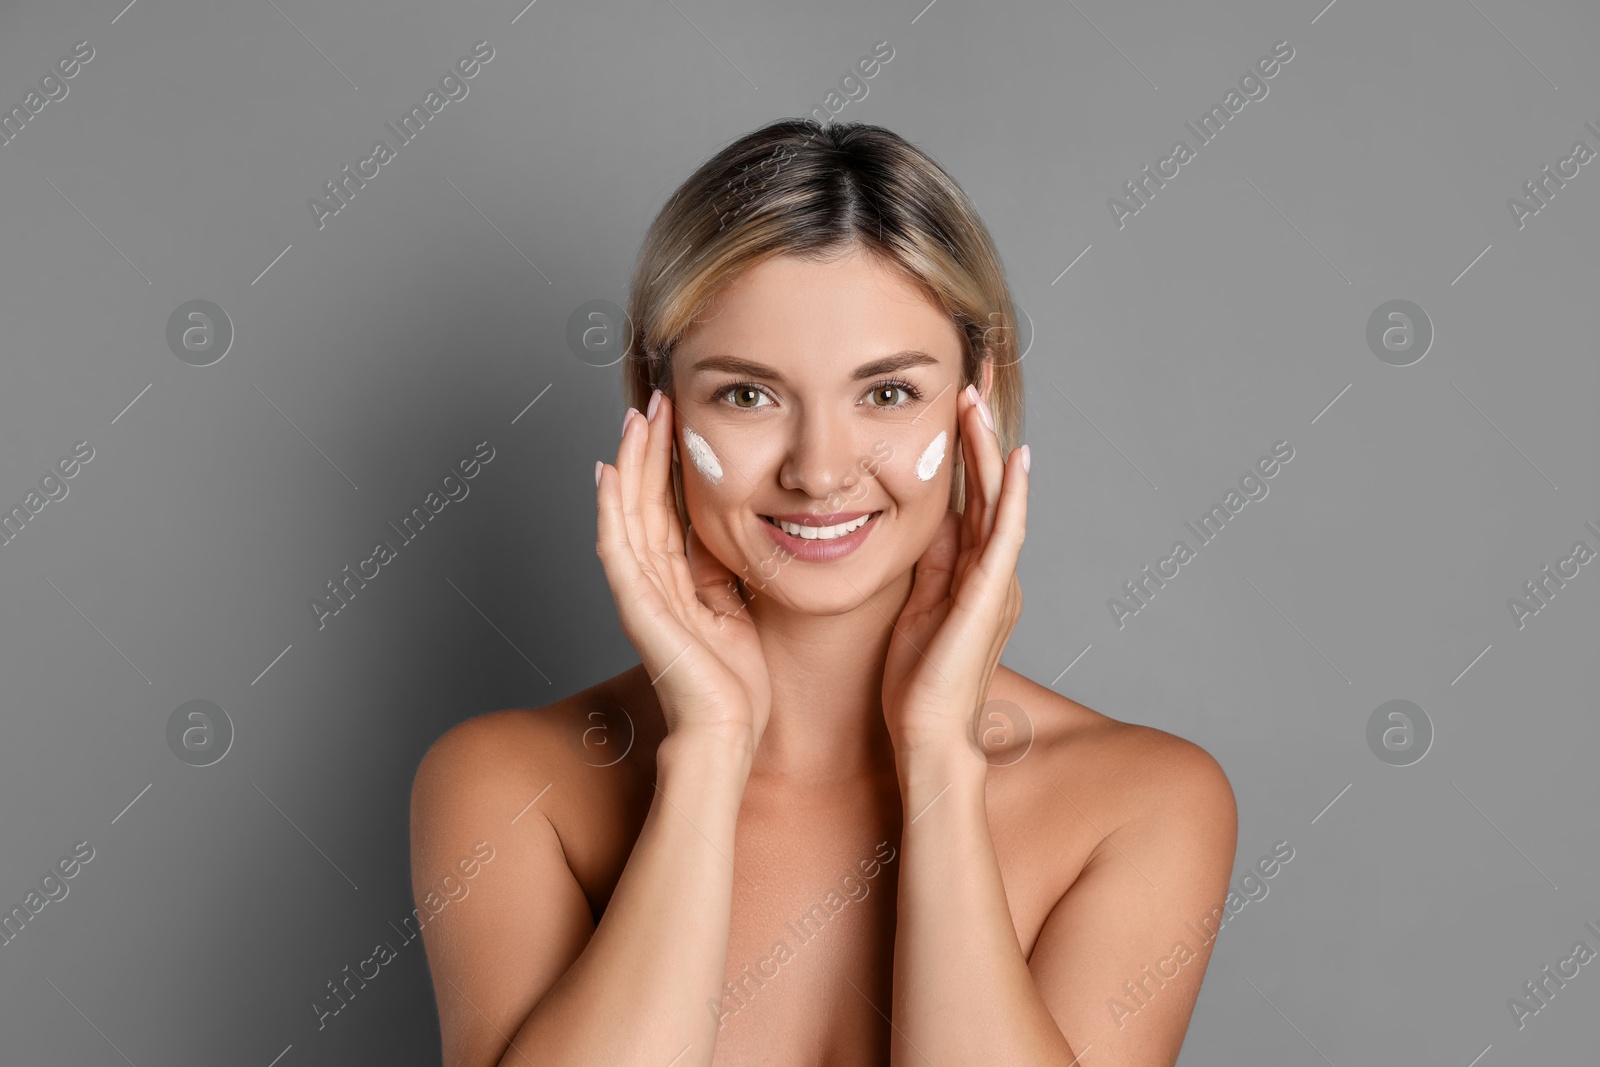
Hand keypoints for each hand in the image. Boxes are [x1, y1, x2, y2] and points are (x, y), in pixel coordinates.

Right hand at [596, 390, 772, 756]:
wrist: (728, 730)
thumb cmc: (734, 685)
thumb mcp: (733, 609)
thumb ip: (717, 572)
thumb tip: (718, 532)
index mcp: (674, 580)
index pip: (665, 508)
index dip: (667, 463)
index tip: (675, 419)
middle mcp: (649, 581)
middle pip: (641, 500)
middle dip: (646, 449)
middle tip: (653, 400)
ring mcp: (639, 592)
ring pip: (626, 513)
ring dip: (629, 464)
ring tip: (635, 418)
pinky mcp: (636, 606)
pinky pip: (618, 547)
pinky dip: (611, 509)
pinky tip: (608, 474)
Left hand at [881, 383, 1028, 756]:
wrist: (926, 736)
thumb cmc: (915, 684)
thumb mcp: (913, 607)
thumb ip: (924, 565)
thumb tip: (917, 523)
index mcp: (971, 572)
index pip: (969, 495)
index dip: (962, 447)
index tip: (949, 401)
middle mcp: (992, 571)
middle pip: (988, 485)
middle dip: (979, 431)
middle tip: (969, 376)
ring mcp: (997, 582)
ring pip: (997, 498)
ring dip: (988, 446)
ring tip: (977, 398)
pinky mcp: (991, 596)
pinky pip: (1005, 533)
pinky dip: (1010, 493)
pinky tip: (1011, 456)